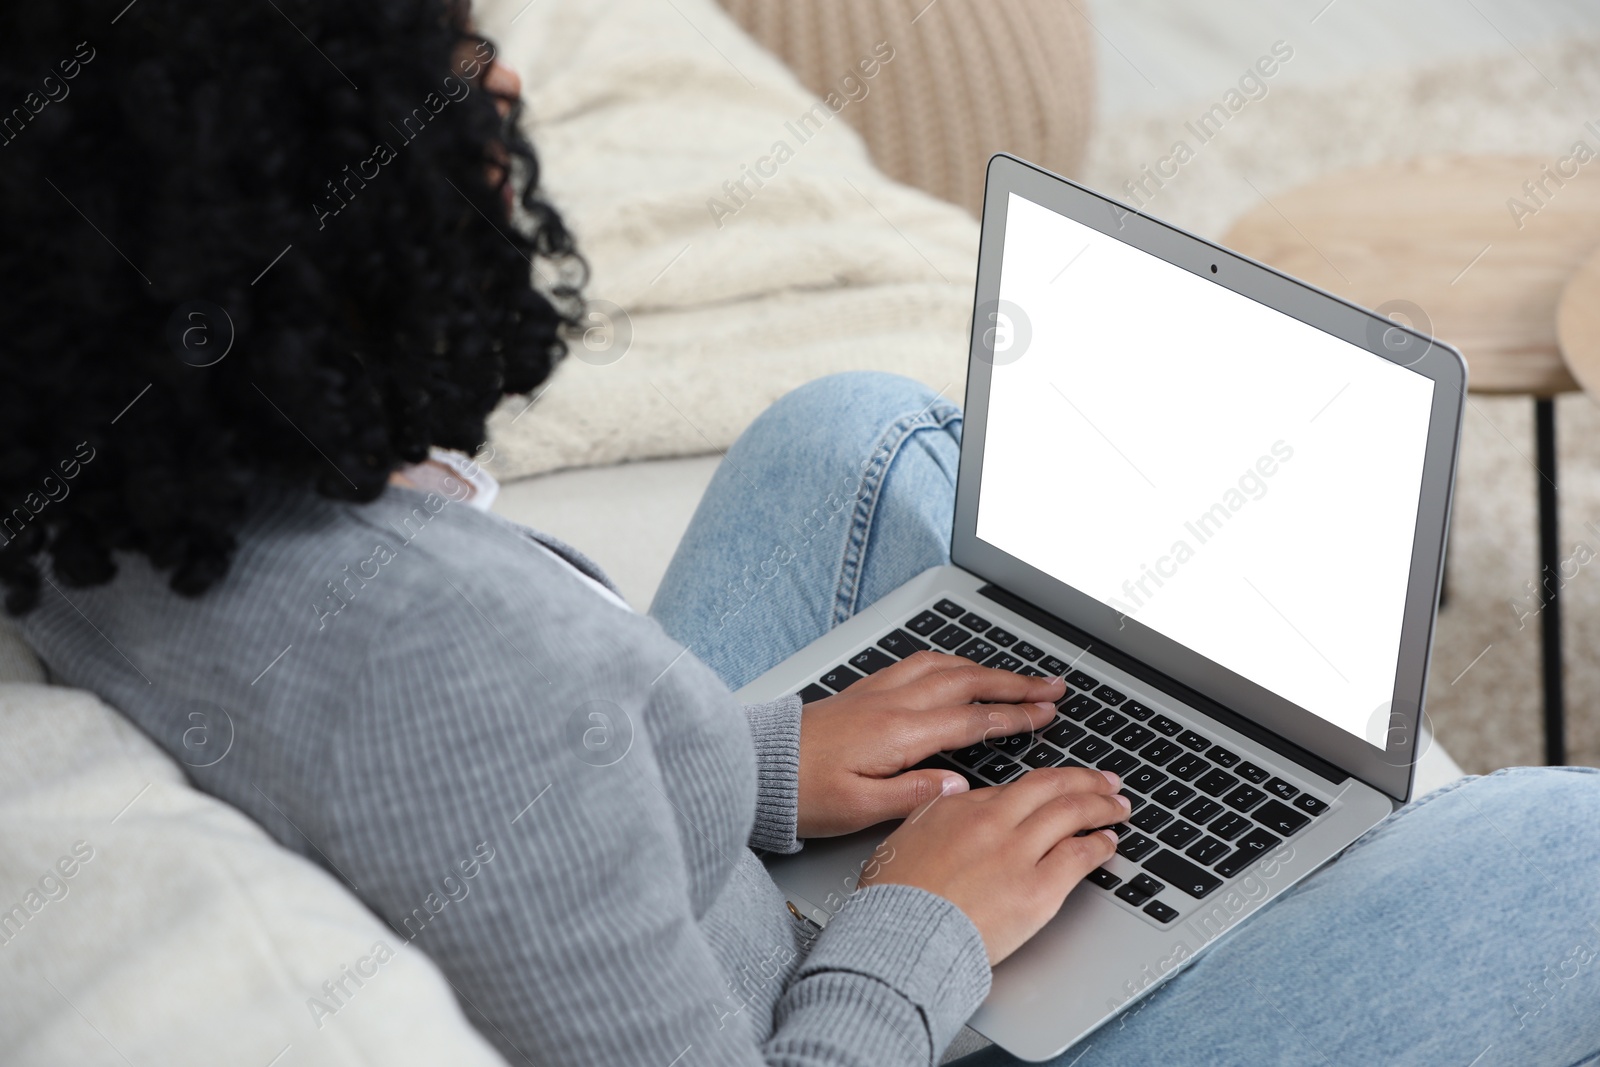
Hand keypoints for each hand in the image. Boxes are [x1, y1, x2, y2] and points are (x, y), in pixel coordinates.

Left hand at [795, 650, 1064, 837]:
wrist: (754, 766)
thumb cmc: (800, 792)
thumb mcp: (858, 809)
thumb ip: (914, 794)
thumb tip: (959, 783)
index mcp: (898, 733)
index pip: (971, 719)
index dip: (1015, 716)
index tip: (1048, 713)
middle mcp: (891, 703)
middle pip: (966, 682)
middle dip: (1014, 683)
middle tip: (1051, 685)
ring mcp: (876, 692)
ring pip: (943, 667)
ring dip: (984, 668)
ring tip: (1015, 676)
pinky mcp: (862, 692)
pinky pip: (917, 665)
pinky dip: (949, 662)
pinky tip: (955, 667)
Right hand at [860, 766, 1126, 963]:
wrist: (901, 939)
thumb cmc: (894, 900)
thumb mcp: (902, 840)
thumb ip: (933, 818)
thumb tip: (954, 804)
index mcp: (957, 807)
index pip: (1013, 788)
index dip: (1043, 786)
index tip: (1055, 788)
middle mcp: (992, 821)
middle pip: (1050, 787)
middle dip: (1083, 781)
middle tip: (1104, 781)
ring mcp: (1017, 852)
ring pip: (1072, 813)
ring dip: (1101, 805)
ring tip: (1117, 806)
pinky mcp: (1038, 889)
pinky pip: (1080, 855)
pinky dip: (1100, 844)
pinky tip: (1109, 842)